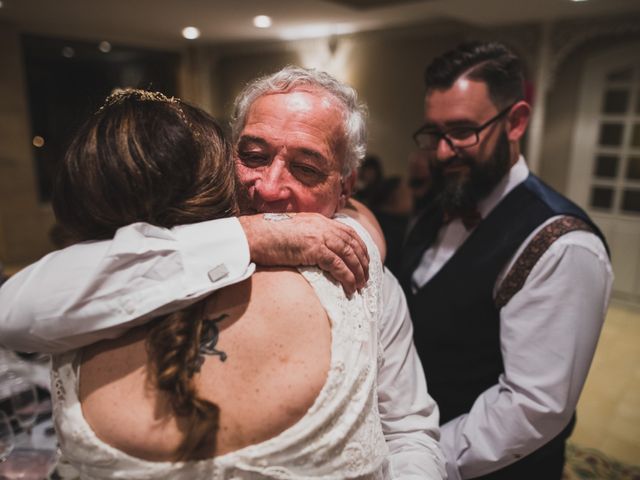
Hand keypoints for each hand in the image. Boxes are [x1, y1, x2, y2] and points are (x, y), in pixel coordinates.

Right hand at [239, 213, 368, 295]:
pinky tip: (350, 287)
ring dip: (358, 272)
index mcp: (318, 220)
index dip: (360, 247)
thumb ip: (307, 237)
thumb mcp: (292, 232)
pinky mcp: (313, 248)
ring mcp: (318, 236)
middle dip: (363, 261)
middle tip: (366, 277)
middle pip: (352, 243)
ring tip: (360, 286)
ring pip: (348, 254)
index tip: (364, 261)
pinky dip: (347, 277)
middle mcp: (322, 225)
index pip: (348, 232)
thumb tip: (314, 253)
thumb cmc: (266, 237)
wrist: (251, 235)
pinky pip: (338, 265)